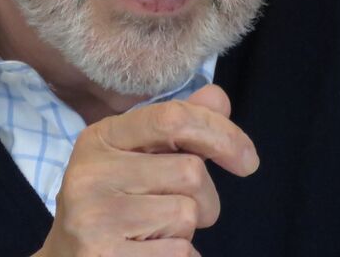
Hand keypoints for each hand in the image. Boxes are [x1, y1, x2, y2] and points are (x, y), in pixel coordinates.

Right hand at [34, 84, 258, 255]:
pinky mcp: (104, 256)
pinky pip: (179, 253)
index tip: (248, 159)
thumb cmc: (112, 204)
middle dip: (205, 197)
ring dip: (187, 229)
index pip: (173, 117)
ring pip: (186, 213)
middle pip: (190, 170)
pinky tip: (148, 251)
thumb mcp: (135, 157)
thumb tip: (218, 98)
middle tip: (183, 210)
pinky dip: (177, 255)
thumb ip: (177, 127)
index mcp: (101, 137)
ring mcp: (94, 217)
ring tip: (157, 231)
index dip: (221, 133)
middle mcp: (91, 172)